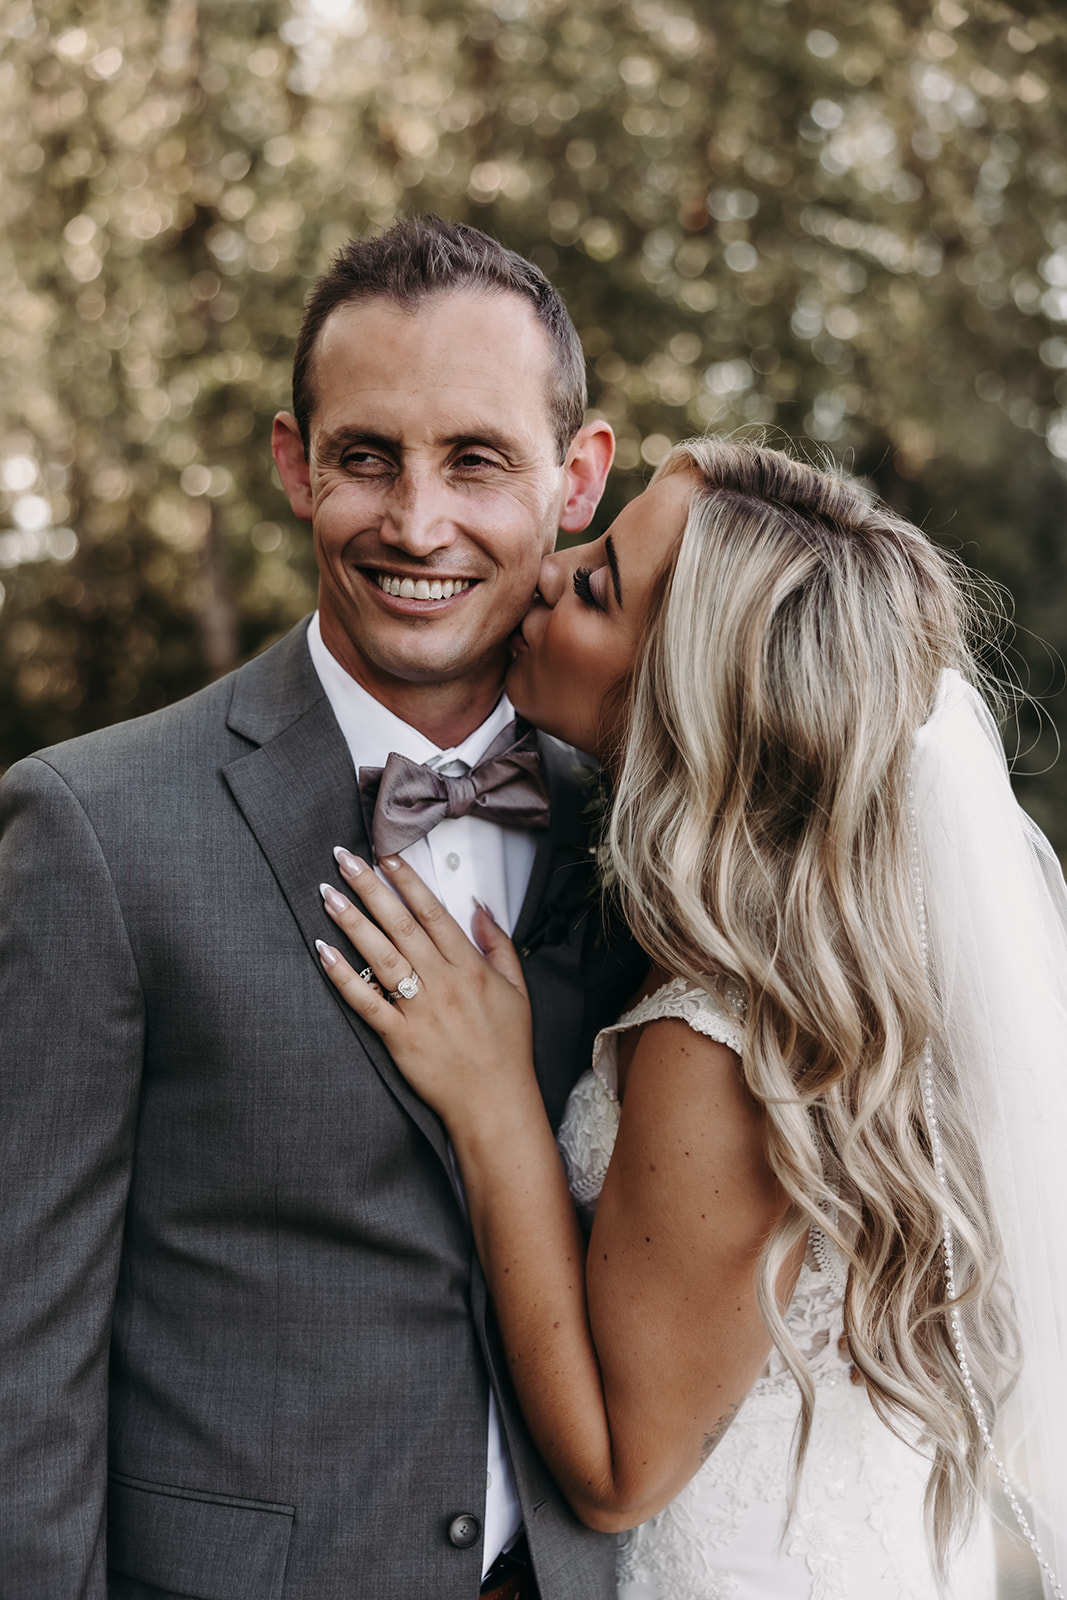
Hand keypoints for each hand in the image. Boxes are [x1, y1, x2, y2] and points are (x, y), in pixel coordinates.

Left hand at [316, 848, 534, 1126]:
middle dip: (370, 887)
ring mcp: (419, 1009)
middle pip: (400, 924)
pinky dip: (343, 976)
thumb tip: (480, 908)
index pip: (433, 912)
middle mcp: (442, 982)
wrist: (496, 1103)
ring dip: (352, 921)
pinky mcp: (399, 1037)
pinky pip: (366, 1001)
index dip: (407, 881)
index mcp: (469, 967)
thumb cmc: (506, 1049)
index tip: (386, 856)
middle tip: (345, 859)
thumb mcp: (517, 989)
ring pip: (380, 955)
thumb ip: (499, 944)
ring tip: (327, 893)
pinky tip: (324, 951)